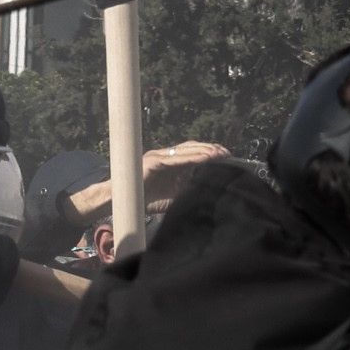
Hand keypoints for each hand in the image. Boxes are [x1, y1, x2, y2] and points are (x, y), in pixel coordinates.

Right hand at [69, 142, 231, 219]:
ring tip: (221, 154)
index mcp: (170, 162)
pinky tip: (207, 158)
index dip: (210, 152)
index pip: (193, 152)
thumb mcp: (174, 195)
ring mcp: (158, 157)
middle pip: (192, 147)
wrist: (121, 202)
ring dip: (205, 151)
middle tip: (228, 153)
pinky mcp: (153, 162)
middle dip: (211, 149)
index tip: (227, 156)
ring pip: (186, 150)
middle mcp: (165, 156)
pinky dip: (194, 158)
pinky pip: (177, 158)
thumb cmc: (145, 199)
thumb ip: (188, 190)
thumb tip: (209, 192)